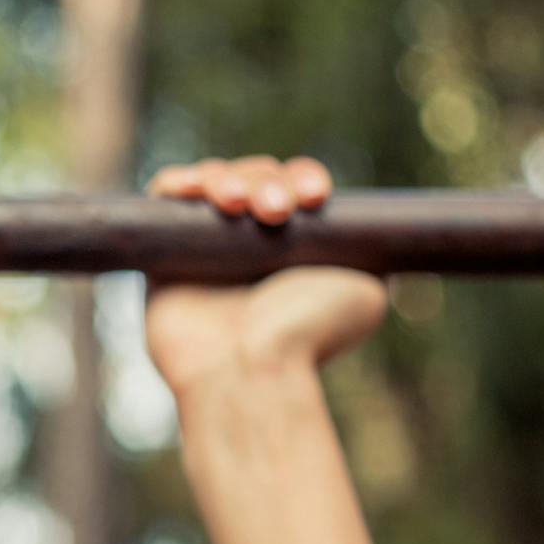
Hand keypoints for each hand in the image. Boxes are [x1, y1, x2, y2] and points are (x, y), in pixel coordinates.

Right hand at [142, 156, 388, 407]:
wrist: (250, 368)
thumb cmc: (308, 334)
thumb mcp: (368, 291)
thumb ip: (376, 255)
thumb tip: (382, 234)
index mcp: (294, 246)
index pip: (294, 186)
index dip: (302, 178)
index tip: (314, 197)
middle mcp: (249, 245)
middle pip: (254, 176)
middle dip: (266, 180)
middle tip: (275, 212)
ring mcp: (204, 249)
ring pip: (213, 182)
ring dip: (227, 178)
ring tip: (235, 204)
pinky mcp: (161, 257)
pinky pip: (164, 199)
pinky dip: (177, 182)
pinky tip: (192, 188)